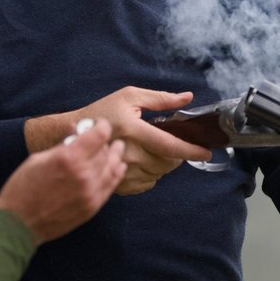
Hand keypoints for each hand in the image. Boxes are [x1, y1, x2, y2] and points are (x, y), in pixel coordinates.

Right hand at [0, 119, 125, 241]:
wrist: (19, 224)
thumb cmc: (22, 189)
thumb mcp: (38, 159)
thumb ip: (62, 145)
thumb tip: (76, 130)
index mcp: (68, 158)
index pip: (99, 135)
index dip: (101, 126)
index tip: (99, 125)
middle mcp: (83, 174)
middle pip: (106, 151)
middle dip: (104, 142)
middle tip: (102, 139)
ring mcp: (90, 193)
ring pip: (112, 168)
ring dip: (115, 156)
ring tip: (117, 149)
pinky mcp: (92, 207)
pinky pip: (111, 186)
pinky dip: (116, 174)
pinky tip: (118, 167)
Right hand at [79, 87, 211, 194]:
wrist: (73, 134)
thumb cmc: (102, 112)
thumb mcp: (130, 96)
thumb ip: (160, 98)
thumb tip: (187, 97)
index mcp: (133, 129)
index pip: (168, 145)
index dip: (190, 150)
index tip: (206, 153)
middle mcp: (128, 152)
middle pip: (167, 163)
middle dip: (176, 155)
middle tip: (168, 143)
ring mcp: (122, 170)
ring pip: (159, 174)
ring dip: (163, 164)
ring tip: (151, 150)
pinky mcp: (118, 183)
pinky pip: (147, 183)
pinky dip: (151, 174)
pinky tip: (141, 162)